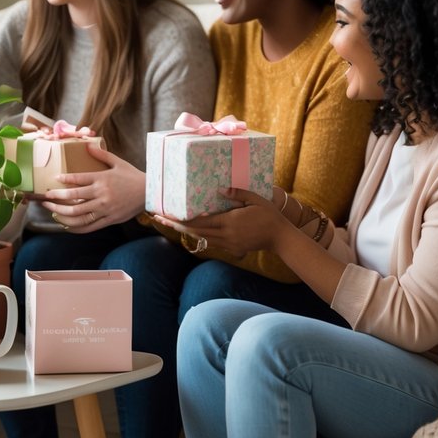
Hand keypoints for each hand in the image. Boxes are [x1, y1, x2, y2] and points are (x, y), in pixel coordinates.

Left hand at [36, 142, 145, 232]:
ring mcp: (104, 209)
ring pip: (79, 214)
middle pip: (73, 198)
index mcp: (102, 179)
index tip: (54, 180)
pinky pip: (89, 226)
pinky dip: (76, 227)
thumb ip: (101, 155)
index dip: (64, 180)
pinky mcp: (109, 220)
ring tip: (52, 212)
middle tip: (45, 199)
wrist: (150, 193)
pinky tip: (66, 226)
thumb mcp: (118, 162)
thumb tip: (87, 146)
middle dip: (56, 199)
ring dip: (62, 214)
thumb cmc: (132, 176)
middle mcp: (101, 194)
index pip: (78, 179)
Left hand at [151, 187, 291, 255]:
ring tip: (169, 222)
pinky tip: (190, 228)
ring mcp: (228, 244)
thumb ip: (238, 193)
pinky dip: (199, 234)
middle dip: (174, 225)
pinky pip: (210, 241)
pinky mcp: (231, 248)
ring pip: (201, 238)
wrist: (280, 238)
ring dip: (184, 230)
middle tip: (157, 218)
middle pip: (194, 231)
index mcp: (229, 222)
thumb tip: (221, 189)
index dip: (181, 219)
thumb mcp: (255, 199)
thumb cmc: (269, 216)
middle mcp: (225, 235)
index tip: (166, 214)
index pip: (199, 222)